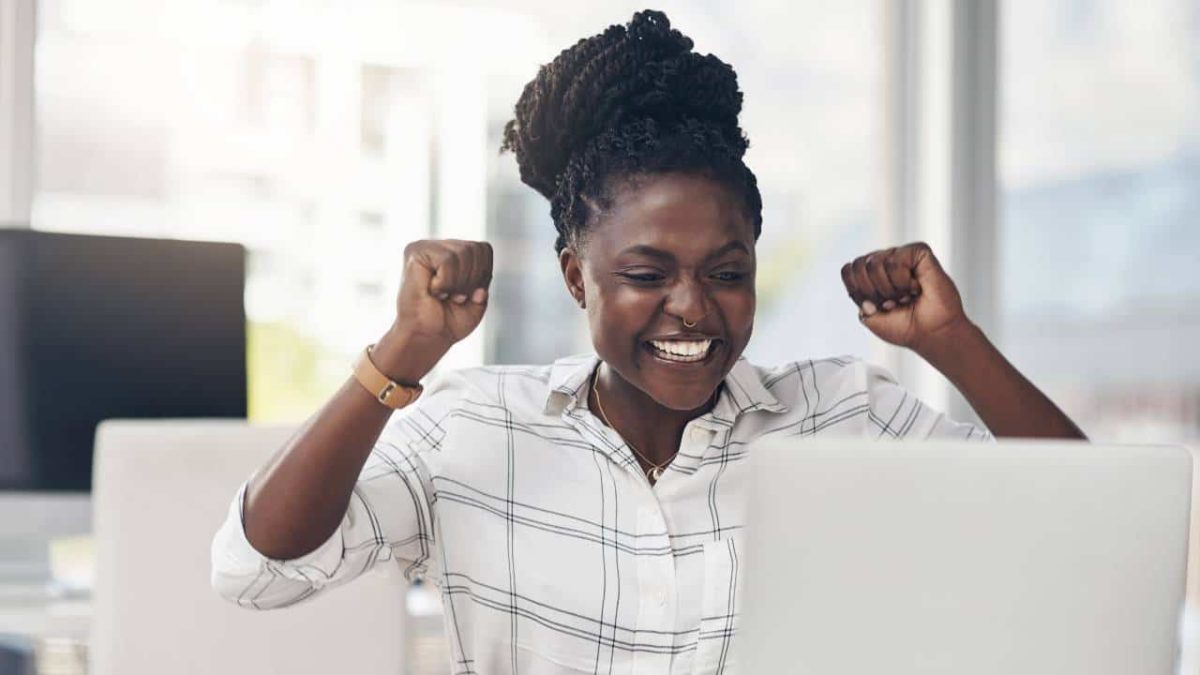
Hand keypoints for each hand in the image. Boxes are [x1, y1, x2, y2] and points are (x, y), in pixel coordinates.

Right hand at [385, 239, 492, 369]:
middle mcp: (441, 246)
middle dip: (471, 280)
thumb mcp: (478, 302)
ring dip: (457, 283)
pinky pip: (447, 260)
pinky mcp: (415, 251)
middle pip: (476, 249)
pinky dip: (445, 283)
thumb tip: (480, 279)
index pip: (484, 249)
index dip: (483, 276)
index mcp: (456, 253)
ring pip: (463, 253)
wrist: (427, 337)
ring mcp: (427, 247)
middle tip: (454, 296)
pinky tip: (432, 290)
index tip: (467, 294)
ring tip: (442, 294)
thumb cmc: (449, 321)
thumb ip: (484, 280)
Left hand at [840, 242, 967, 353]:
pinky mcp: (918, 252)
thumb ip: (859, 301)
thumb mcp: (872, 319)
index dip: (858, 290)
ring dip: (889, 288)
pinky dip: (902, 280)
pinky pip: (895, 260)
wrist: (932, 334)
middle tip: (893, 301)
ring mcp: (901, 256)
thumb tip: (864, 291)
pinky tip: (915, 287)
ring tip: (906, 295)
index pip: (848, 270)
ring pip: (875, 262)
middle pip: (859, 265)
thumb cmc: (907, 327)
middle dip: (873, 291)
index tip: (876, 305)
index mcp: (871, 276)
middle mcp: (884, 262)